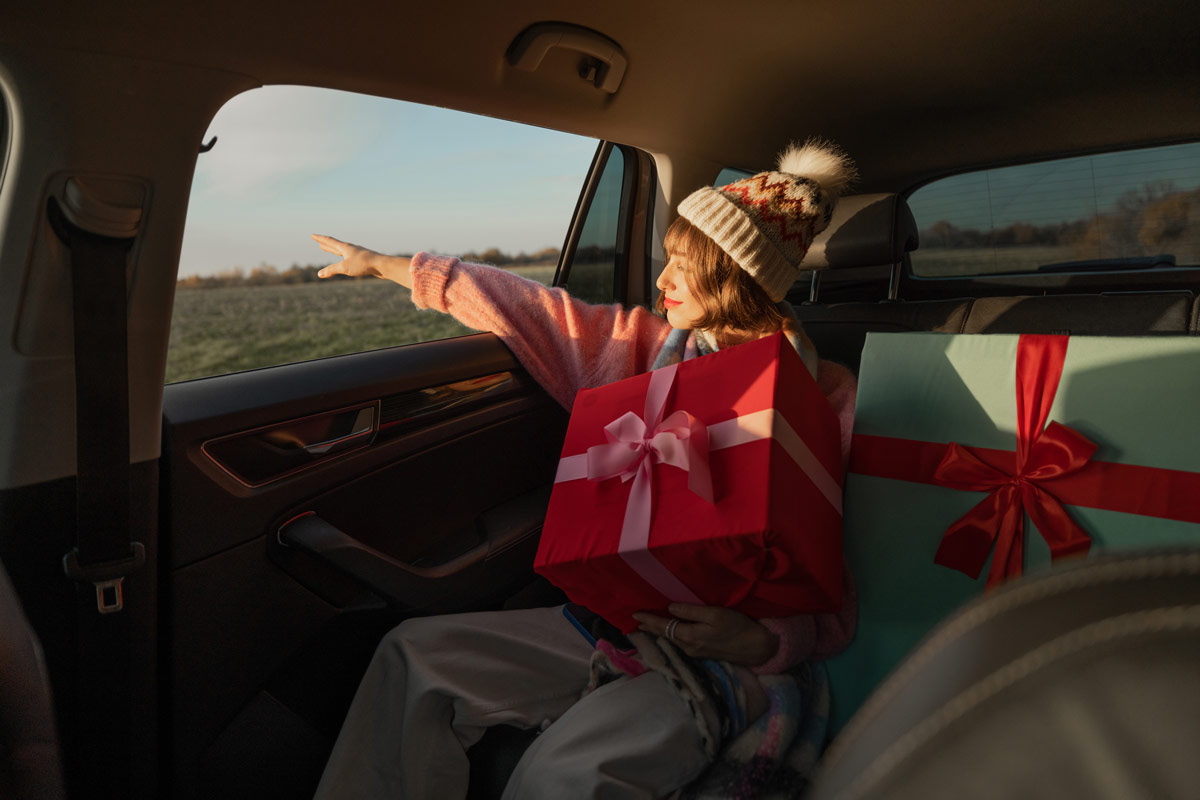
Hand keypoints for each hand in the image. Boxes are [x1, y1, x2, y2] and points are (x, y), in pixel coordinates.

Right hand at [311, 234, 412, 287]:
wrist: (382, 265)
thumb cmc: (363, 264)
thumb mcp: (345, 267)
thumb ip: (331, 270)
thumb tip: (319, 274)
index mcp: (345, 247)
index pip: (330, 241)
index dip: (320, 238)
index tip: (313, 235)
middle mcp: (351, 248)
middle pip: (336, 245)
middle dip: (326, 245)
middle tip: (319, 242)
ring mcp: (357, 254)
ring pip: (343, 251)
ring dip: (335, 250)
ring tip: (331, 249)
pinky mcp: (363, 260)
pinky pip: (349, 257)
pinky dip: (343, 257)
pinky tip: (346, 260)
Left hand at [632, 604, 778, 665]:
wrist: (755, 647)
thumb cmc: (737, 626)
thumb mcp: (715, 614)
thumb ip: (691, 612)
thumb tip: (670, 609)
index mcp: (690, 636)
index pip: (663, 627)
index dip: (648, 620)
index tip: (635, 614)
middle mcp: (689, 647)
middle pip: (664, 635)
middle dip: (649, 628)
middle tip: (635, 622)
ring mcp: (695, 652)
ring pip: (671, 640)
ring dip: (659, 633)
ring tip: (647, 626)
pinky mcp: (702, 653)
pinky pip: (680, 643)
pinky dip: (670, 636)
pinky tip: (668, 632)